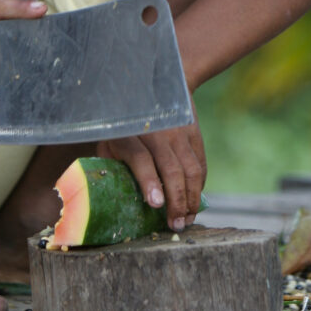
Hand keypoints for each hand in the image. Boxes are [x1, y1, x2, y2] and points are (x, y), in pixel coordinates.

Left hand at [97, 102, 205, 230]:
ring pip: (191, 169)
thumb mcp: (110, 137)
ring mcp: (179, 133)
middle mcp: (157, 133)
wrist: (159, 86)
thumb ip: (112, 161)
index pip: (141, 159)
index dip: (149, 181)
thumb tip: (111, 194)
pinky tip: (193, 201)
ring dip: (191, 198)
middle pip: (171, 169)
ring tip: (187, 218)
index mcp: (129, 133)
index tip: (155, 204)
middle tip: (175, 224)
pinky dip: (199, 186)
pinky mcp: (194, 134)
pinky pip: (200, 164)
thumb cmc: (125, 121)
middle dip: (176, 200)